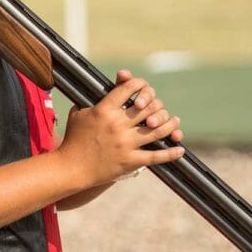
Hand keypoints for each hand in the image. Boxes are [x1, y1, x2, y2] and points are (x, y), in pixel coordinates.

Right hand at [57, 71, 184, 187]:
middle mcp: (117, 125)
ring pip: (157, 130)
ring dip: (169, 124)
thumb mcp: (78, 113)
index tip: (142, 85)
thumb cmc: (74, 139)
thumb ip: (91, 101)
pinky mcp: (130, 161)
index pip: (127, 89)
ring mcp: (125, 144)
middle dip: (155, 104)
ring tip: (175, 121)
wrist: (72, 167)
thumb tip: (100, 90)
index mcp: (103, 110)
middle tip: (159, 105)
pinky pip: (156, 156)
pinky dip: (171, 153)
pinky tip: (179, 148)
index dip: (138, 84)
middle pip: (146, 108)